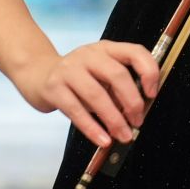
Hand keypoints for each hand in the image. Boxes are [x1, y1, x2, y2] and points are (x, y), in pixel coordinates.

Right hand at [19, 39, 160, 146]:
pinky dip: (92, 128)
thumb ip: (118, 87)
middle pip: (117, 75)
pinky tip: (103, 140)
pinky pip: (76, 110)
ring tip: (123, 135)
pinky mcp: (54, 87)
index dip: (148, 72)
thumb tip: (137, 113)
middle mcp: (88, 55)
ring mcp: (69, 69)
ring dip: (113, 119)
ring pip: (96, 94)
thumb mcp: (100, 75)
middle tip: (137, 121)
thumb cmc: (78, 78)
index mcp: (106, 49)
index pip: (134, 52)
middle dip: (131, 102)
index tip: (152, 94)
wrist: (37, 74)